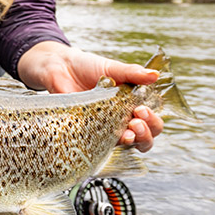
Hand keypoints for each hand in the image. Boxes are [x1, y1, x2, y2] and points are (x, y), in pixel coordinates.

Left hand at [17, 41, 163, 151]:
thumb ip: (132, 73)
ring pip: (126, 146)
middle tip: (136, 121)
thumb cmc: (88, 67)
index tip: (142, 110)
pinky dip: (105, 144)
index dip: (152, 121)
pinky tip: (104, 137)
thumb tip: (155, 76)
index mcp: (132, 106)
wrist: (59, 67)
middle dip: (146, 133)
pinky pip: (99, 147)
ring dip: (132, 141)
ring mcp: (105, 130)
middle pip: (144, 139)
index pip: (152, 122)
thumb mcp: (113, 68)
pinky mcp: (87, 134)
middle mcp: (122, 121)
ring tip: (128, 133)